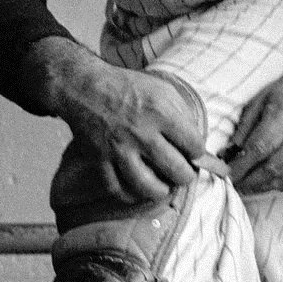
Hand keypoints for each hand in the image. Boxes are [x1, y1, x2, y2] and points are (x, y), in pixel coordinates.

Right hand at [26, 40, 215, 204]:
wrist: (85, 87)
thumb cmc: (128, 88)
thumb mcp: (163, 90)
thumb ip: (183, 116)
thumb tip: (197, 147)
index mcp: (160, 112)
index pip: (194, 146)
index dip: (197, 152)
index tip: (191, 151)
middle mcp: (141, 133)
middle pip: (177, 172)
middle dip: (185, 175)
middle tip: (182, 171)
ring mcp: (119, 149)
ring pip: (149, 188)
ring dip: (162, 190)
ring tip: (164, 184)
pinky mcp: (100, 159)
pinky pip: (119, 190)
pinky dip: (131, 194)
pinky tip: (138, 187)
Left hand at [224, 33, 282, 194]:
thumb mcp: (260, 100)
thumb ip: (245, 127)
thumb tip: (229, 154)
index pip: (259, 148)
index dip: (241, 166)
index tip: (228, 175)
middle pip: (274, 167)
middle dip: (251, 181)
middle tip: (238, 185)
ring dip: (268, 186)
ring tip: (254, 186)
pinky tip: (280, 185)